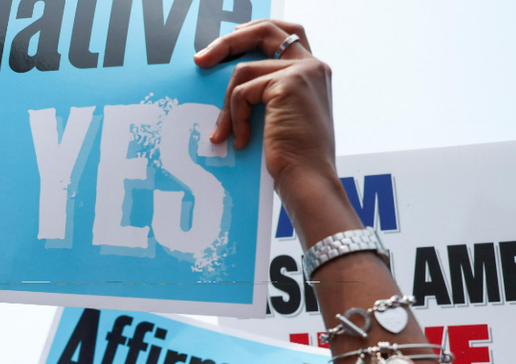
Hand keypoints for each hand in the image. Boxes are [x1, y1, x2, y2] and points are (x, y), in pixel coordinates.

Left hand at [194, 20, 335, 202]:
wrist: (308, 180)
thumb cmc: (293, 160)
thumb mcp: (282, 118)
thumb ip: (268, 94)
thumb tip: (231, 85)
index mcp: (314, 72)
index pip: (287, 32)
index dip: (255, 31)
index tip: (229, 40)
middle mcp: (313, 66)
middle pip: (265, 31)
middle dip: (228, 42)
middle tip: (200, 60)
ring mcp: (303, 71)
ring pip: (244, 71)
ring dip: (227, 106)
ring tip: (224, 134)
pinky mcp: (289, 83)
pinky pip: (242, 92)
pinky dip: (234, 118)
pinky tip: (239, 141)